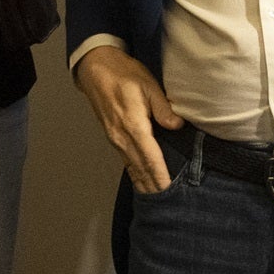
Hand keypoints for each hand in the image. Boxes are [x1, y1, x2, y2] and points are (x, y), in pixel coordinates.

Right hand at [74, 46, 184, 193]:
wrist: (96, 68)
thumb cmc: (124, 73)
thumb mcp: (148, 85)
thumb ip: (163, 107)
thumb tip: (176, 125)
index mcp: (133, 125)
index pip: (151, 158)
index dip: (161, 176)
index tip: (170, 191)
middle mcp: (122, 137)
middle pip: (141, 168)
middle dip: (154, 187)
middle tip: (168, 204)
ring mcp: (115, 139)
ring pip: (133, 167)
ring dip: (144, 184)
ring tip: (157, 200)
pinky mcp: (113, 137)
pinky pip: (126, 161)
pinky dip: (136, 174)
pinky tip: (142, 182)